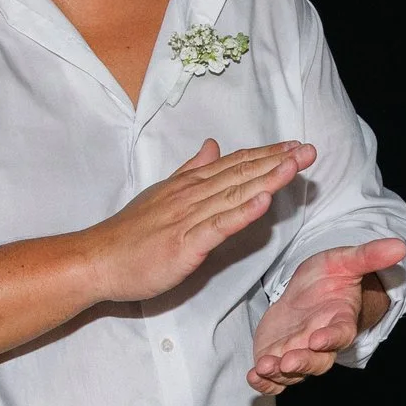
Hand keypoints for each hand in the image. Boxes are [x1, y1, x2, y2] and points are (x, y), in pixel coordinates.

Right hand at [75, 139, 312, 303]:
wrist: (96, 260)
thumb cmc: (130, 233)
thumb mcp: (162, 193)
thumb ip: (190, 170)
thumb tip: (213, 145)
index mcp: (189, 185)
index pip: (234, 164)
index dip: (266, 155)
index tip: (294, 146)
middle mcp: (192, 196)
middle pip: (240, 174)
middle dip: (276, 162)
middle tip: (309, 150)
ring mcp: (188, 219)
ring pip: (233, 195)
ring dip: (265, 179)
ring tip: (294, 166)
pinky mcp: (184, 245)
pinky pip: (217, 227)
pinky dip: (241, 214)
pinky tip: (263, 203)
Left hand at [249, 238, 405, 393]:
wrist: (310, 290)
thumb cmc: (331, 276)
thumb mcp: (345, 260)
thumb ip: (369, 256)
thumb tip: (400, 246)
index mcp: (340, 320)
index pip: (340, 333)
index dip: (331, 338)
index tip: (319, 339)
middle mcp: (321, 341)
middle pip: (318, 361)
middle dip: (303, 362)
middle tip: (289, 361)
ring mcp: (299, 352)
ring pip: (293, 372)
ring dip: (278, 373)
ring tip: (264, 367)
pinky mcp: (278, 357)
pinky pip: (274, 377)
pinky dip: (264, 381)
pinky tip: (254, 376)